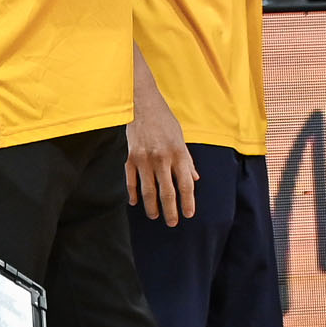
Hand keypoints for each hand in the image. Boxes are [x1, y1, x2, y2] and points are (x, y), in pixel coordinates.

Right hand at [124, 77, 195, 224]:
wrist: (142, 104)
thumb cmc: (164, 120)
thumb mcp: (180, 138)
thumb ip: (187, 160)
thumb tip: (194, 179)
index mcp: (178, 153)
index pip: (186, 184)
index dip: (188, 201)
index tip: (189, 213)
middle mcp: (162, 158)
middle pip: (167, 191)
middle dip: (171, 210)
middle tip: (172, 222)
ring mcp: (144, 159)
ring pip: (148, 190)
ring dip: (152, 206)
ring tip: (155, 216)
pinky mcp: (131, 157)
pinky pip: (131, 180)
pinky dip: (133, 193)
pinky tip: (135, 202)